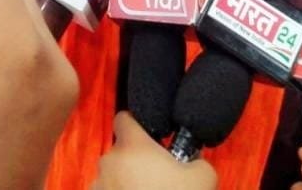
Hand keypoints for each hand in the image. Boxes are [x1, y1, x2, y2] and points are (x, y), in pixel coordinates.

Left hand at [91, 112, 216, 189]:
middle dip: (136, 162)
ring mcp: (98, 185)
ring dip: (126, 182)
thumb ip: (195, 160)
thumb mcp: (203, 178)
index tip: (151, 139)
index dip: (138, 125)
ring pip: (113, 175)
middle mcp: (109, 161)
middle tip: (158, 179)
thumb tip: (190, 161)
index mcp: (132, 146)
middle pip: (121, 151)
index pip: (125, 118)